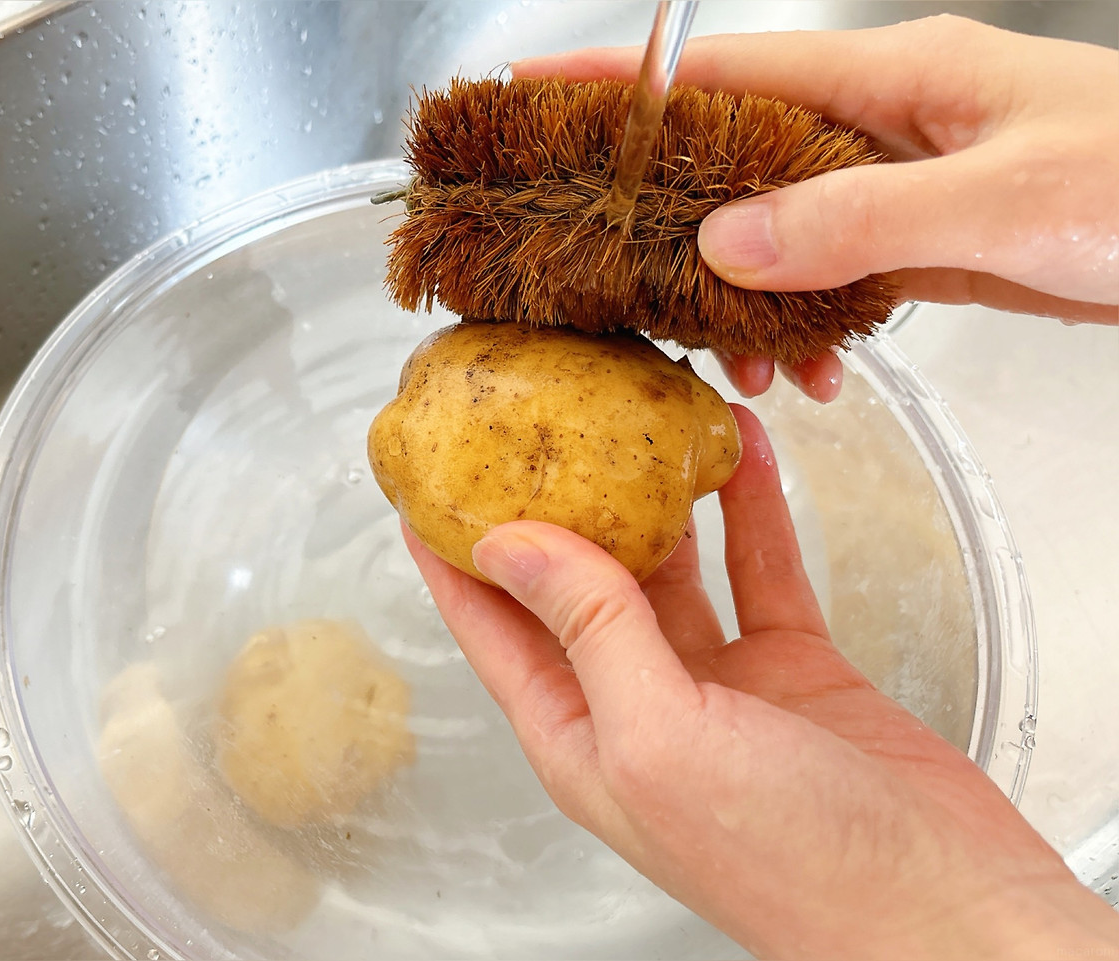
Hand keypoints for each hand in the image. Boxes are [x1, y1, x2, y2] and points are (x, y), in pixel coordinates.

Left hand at [405, 406, 1118, 957]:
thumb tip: (512, 545)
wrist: (939, 910)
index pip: (492, 630)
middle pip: (575, 587)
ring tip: (640, 422)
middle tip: (538, 426)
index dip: (455, 557)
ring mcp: (716, 685)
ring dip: (658, 499)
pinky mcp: (790, 667)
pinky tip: (740, 454)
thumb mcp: (660, 738)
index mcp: (580, 736)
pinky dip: (750, 512)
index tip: (430, 482)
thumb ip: (590, 631)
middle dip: (555, 508)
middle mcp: (637, 706)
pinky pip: (759, 569)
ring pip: (671, 569)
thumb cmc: (790, 864)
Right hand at [514, 15, 1118, 402]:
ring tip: (735, 362)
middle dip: (663, 211)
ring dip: (744, 298)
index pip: (723, 73)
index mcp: (891, 82)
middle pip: (732, 156)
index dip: (621, 83)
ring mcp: (902, 186)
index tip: (533, 95)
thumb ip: (858, 218)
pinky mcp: (925, 243)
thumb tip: (729, 242)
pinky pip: (834, 279)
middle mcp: (882, 126)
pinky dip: (809, 325)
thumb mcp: (999, 200)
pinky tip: (812, 370)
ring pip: (778, 233)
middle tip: (596, 262)